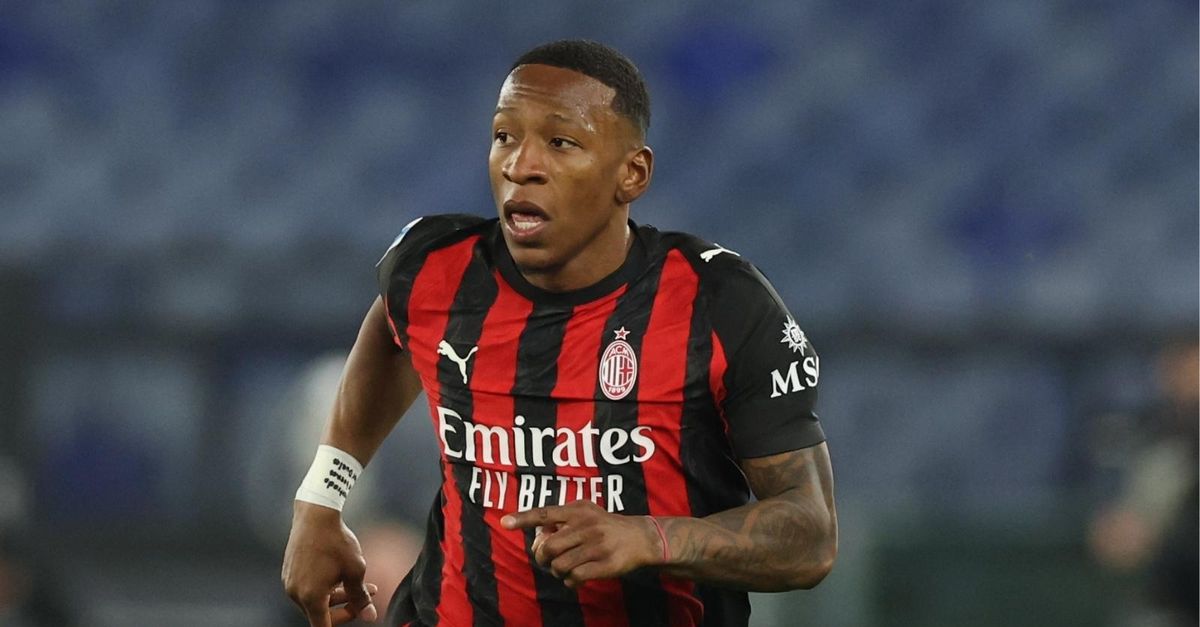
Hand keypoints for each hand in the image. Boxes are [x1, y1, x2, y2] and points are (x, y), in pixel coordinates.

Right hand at [282, 501, 379, 625]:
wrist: (315, 515)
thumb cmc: (336, 542)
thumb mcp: (355, 570)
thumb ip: (361, 597)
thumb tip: (369, 616)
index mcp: (311, 597)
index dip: (340, 623)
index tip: (353, 617)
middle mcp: (296, 593)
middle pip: (321, 613)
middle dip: (346, 607)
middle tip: (369, 595)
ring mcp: (290, 582)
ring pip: (315, 599)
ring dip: (337, 595)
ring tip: (361, 582)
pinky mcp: (289, 572)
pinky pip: (307, 587)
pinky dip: (324, 586)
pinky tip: (339, 573)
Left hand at [500, 500, 664, 587]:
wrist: (640, 538)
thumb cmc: (605, 526)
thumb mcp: (586, 512)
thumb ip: (562, 518)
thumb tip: (537, 531)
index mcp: (578, 511)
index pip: (545, 513)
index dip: (523, 518)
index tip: (504, 522)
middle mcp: (587, 526)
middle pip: (548, 547)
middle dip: (542, 558)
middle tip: (547, 560)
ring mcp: (597, 546)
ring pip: (559, 565)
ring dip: (557, 571)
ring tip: (564, 569)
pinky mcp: (606, 565)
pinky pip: (574, 578)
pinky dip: (569, 581)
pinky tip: (575, 578)